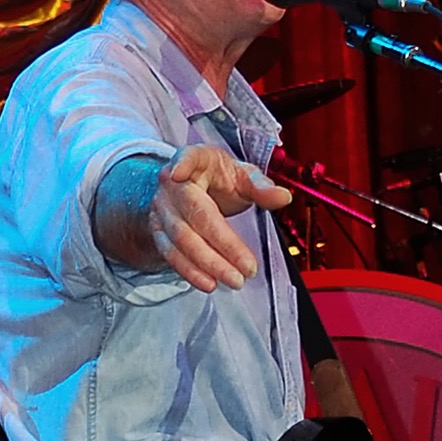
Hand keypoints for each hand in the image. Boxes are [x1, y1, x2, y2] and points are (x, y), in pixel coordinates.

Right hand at [150, 144, 290, 291]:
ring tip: (235, 280)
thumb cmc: (218, 178)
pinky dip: (190, 271)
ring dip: (208, 264)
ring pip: (181, 239)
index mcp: (196, 160)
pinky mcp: (158, 231)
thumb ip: (261, 186)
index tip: (178, 173)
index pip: (188, 157)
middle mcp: (171, 184)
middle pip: (195, 214)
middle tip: (248, 268)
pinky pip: (171, 254)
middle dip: (222, 244)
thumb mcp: (242, 174)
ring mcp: (162, 208)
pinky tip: (209, 283)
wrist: (189, 189)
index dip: (182, 164)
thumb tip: (283, 197)